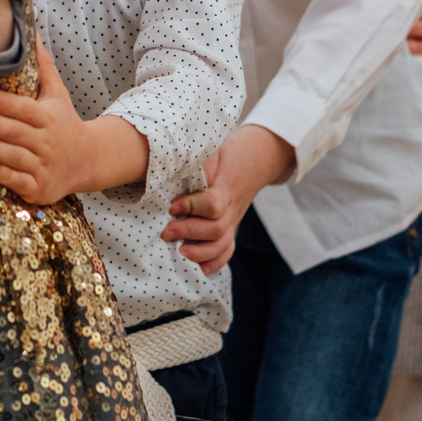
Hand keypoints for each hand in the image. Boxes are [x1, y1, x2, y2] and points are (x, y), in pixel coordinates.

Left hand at [0, 41, 105, 203]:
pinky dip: (6, 177)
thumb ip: (43, 67)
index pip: (26, 109)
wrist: (88, 161)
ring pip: (15, 157)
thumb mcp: (58, 94)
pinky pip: (22, 182)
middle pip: (16, 132)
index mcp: (49, 117)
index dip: (7, 104)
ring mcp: (44, 166)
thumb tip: (31, 32)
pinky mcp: (40, 188)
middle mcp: (47, 142)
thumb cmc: (63, 123)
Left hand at [162, 123, 291, 274]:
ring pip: (223, 244)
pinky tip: (200, 269)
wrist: (255, 159)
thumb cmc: (226, 154)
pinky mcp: (231, 228)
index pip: (212, 204)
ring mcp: (233, 220)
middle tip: (166, 232)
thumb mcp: (212, 151)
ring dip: (201, 252)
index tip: (172, 206)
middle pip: (216, 229)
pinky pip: (228, 250)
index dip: (191, 207)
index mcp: (226, 188)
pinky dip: (215, 262)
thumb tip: (172, 168)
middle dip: (189, 232)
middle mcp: (232, 208)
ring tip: (179, 251)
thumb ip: (196, 162)